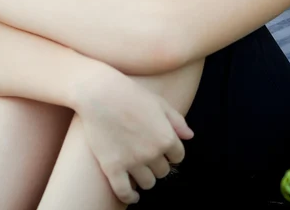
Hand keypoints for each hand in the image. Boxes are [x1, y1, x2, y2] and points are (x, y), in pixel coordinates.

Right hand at [75, 67, 193, 204]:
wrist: (99, 92)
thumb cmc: (130, 94)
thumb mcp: (159, 102)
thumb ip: (177, 120)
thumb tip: (189, 136)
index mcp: (166, 137)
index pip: (178, 157)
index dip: (170, 152)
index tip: (161, 148)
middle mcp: (152, 153)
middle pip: (163, 171)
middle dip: (157, 164)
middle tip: (146, 154)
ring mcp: (132, 162)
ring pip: (147, 183)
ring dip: (145, 178)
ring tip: (139, 170)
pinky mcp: (113, 168)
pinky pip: (124, 193)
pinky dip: (129, 197)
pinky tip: (132, 195)